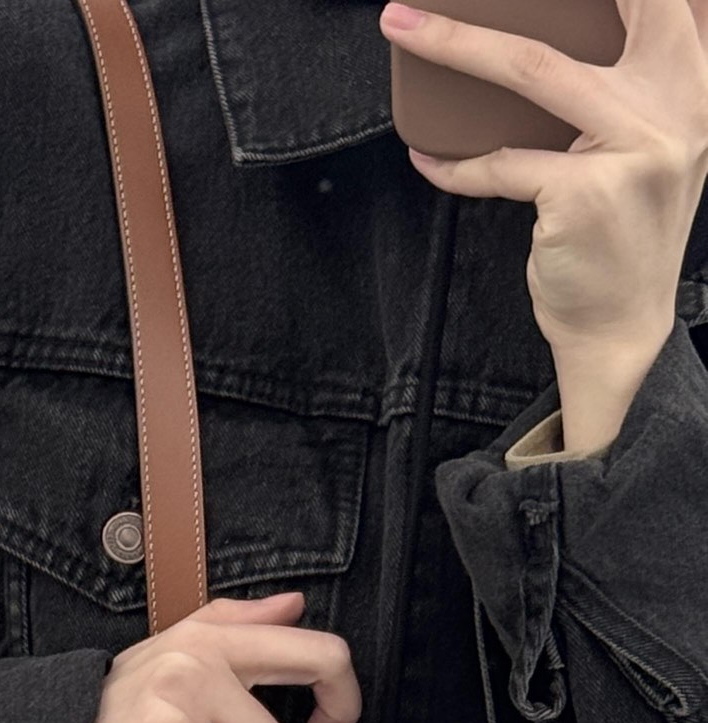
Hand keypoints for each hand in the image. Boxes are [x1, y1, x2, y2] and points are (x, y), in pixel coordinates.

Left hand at [380, 0, 707, 448]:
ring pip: (532, 68)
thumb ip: (629, 88)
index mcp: (693, 89)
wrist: (621, 329)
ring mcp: (634, 148)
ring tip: (405, 27)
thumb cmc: (621, 237)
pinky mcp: (585, 192)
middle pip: (609, 7)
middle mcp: (676, 109)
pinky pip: (500, 163)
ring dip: (456, 43)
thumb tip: (558, 32)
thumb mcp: (647, 148)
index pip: (666, 1)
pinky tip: (428, 158)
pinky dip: (455, 164)